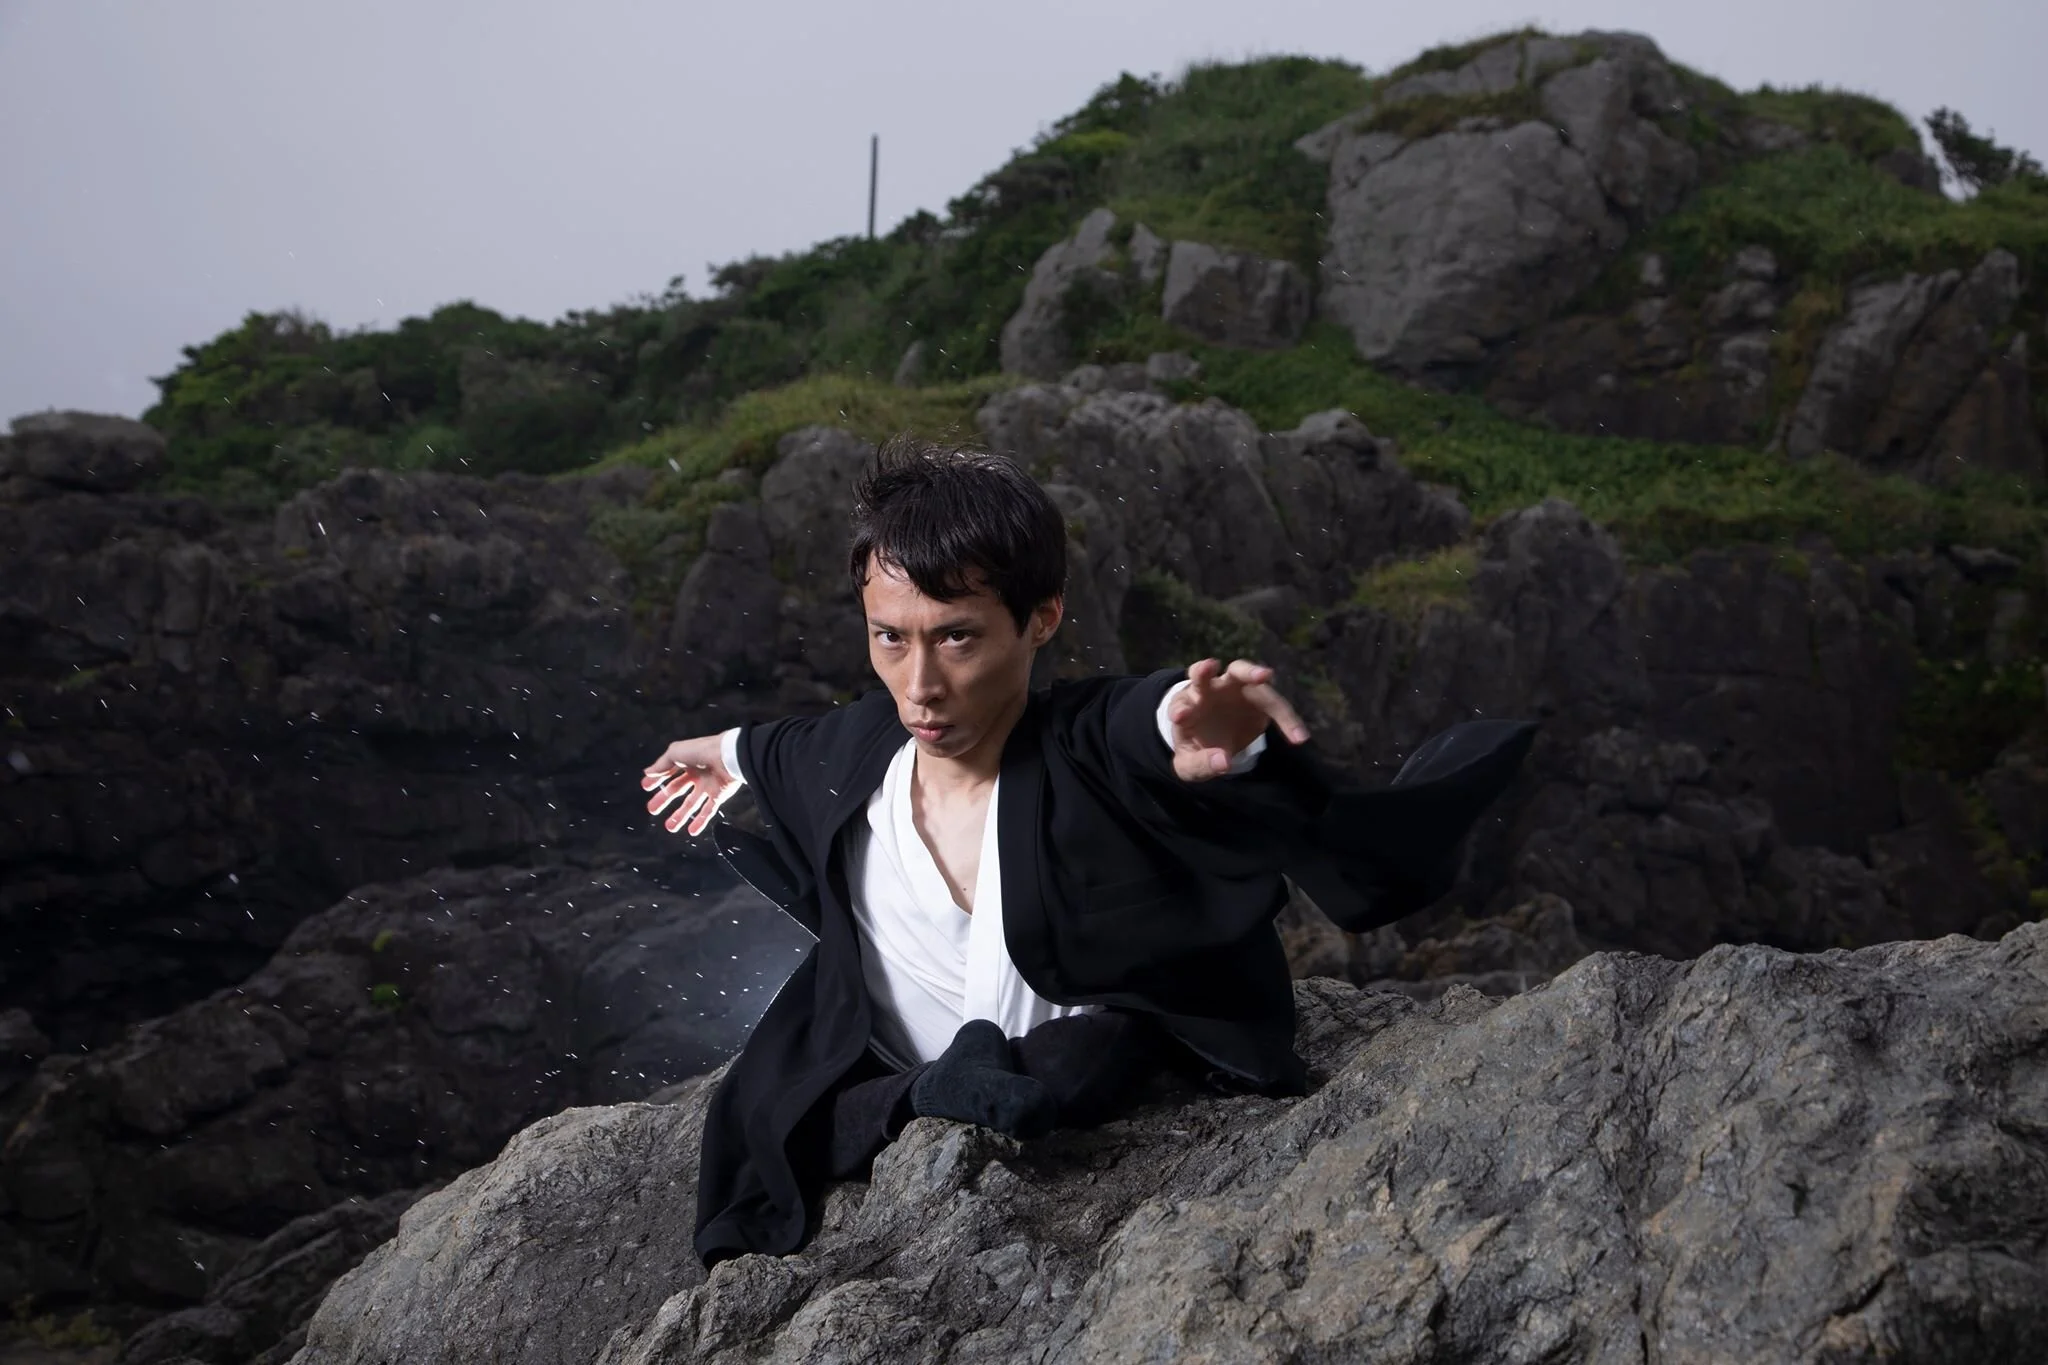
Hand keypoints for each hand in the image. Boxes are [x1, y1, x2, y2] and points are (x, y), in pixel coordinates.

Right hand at [641, 734, 738, 835]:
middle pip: (678, 790)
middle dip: (665, 800)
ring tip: (670, 827)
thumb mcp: (676, 753)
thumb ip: (661, 764)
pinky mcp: (719, 795)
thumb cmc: (702, 751)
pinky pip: (708, 811)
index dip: (657, 780)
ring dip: (680, 815)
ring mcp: (708, 785)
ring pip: (691, 804)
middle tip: (653, 809)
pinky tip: (691, 830)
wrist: (728, 757)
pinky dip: (700, 822)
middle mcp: (697, 773)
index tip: (646, 788)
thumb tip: (648, 772)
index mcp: (687, 761)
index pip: (668, 772)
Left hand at [1168, 658, 1309, 782]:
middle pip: (1203, 674)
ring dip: (1253, 673)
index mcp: (1185, 708)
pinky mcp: (1256, 695)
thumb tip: (1224, 763)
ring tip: (1266, 675)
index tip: (1181, 716)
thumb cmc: (1198, 751)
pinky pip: (1273, 703)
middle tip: (1209, 667)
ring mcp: (1232, 689)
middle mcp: (1206, 692)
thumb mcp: (1192, 766)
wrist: (1216, 745)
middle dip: (1205, 670)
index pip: (1179, 704)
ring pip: (1241, 673)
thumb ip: (1202, 765)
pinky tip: (1298, 737)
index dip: (1180, 709)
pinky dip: (1286, 717)